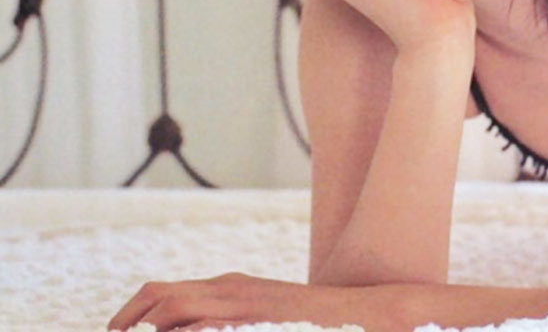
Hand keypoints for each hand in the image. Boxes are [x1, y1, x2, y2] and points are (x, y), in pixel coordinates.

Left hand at [106, 272, 387, 331]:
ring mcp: (240, 305)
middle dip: (126, 318)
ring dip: (151, 325)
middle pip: (160, 296)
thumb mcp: (259, 317)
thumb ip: (226, 321)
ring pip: (173, 309)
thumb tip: (185, 329)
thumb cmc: (306, 324)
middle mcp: (228, 290)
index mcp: (227, 288)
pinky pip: (205, 325)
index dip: (132, 314)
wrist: (354, 314)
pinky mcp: (251, 319)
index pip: (164, 293)